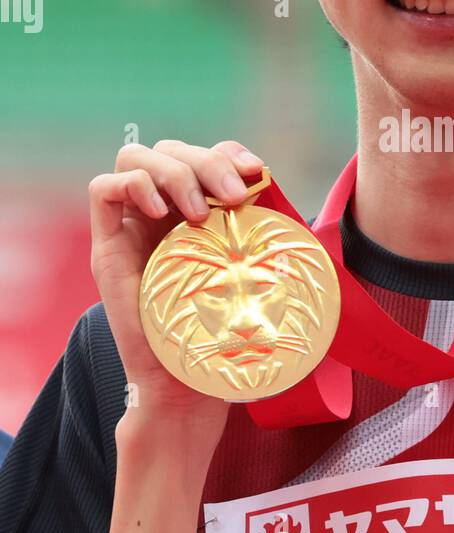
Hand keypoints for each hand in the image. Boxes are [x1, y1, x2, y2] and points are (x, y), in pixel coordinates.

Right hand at [88, 138, 265, 431]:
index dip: (226, 152)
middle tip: (233, 196)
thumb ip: (253, 227)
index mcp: (196, 211)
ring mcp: (131, 226)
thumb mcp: (248, 268)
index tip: (255, 172)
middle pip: (169, 149)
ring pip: (134, 158)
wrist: (187, 383)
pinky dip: (133, 185)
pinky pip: (101, 189)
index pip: (202, 154)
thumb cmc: (223, 331)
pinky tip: (162, 213)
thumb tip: (272, 184)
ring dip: (174, 172)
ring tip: (201, 212)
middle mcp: (161, 212)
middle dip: (205, 162)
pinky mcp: (107, 246)